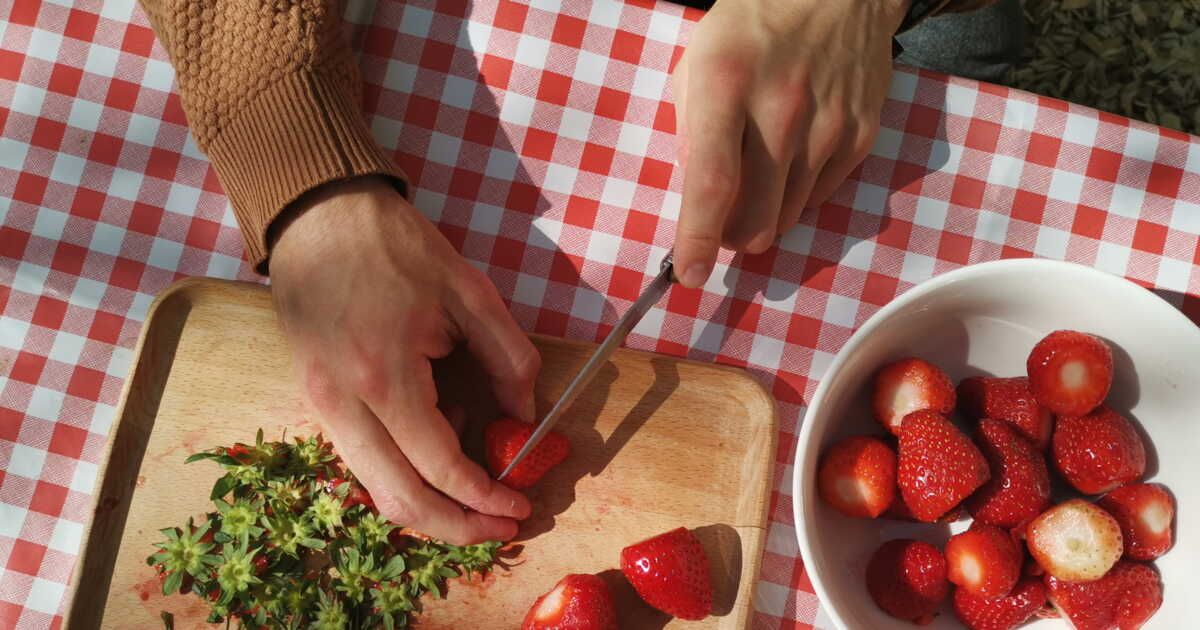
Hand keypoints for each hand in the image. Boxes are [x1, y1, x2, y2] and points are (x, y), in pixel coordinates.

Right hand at [269, 176, 538, 544]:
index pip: (440, 467)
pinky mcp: (314, 401)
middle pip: (400, 501)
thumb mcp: (470, 291)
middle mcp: (341, 405)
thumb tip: (524, 417)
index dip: (485, 498)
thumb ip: (509, 358)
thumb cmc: (396, 246)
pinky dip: (404, 473)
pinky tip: (441, 445)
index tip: (520, 507)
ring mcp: (319, 406)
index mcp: (384, 376)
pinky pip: (362, 461)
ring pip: (375, 490)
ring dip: (429, 508)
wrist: (318, 215)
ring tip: (477, 493)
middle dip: (456, 528)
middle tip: (501, 528)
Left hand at [670, 0, 907, 286]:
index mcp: (726, 84)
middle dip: (730, 237)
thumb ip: (691, 134)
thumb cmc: (752, 26)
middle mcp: (782, 109)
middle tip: (720, 221)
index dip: (696, 239)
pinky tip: (792, 154)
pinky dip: (796, 193)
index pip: (710, 183)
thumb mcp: (697, 64)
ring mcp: (829, 126)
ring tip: (757, 172)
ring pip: (786, 218)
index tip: (688, 275)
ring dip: (763, 214)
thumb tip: (698, 201)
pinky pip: (818, 197)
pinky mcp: (861, 136)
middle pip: (755, 220)